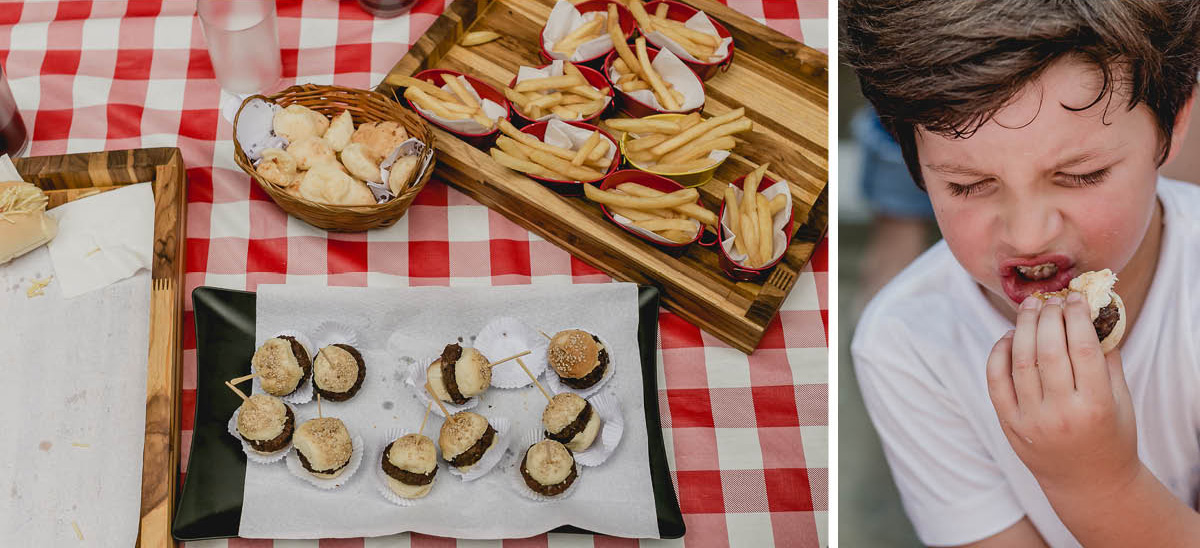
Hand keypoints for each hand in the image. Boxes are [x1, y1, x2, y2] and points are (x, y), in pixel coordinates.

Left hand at [985, 292, 1139, 497]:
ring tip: (1029, 308)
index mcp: (1095, 405)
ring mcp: (1031, 420)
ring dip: (1022, 328)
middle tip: (1050, 299)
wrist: (1088, 482)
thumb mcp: (1121, 399)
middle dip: (1047, 316)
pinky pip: (996, 382)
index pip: (1081, 348)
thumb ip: (1108, 358)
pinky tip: (1008, 337)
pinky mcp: (1009, 424)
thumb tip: (1092, 313)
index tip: (1075, 297)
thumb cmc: (1111, 435)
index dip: (1075, 316)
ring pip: (1019, 361)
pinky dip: (998, 354)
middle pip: (1047, 350)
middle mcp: (1060, 413)